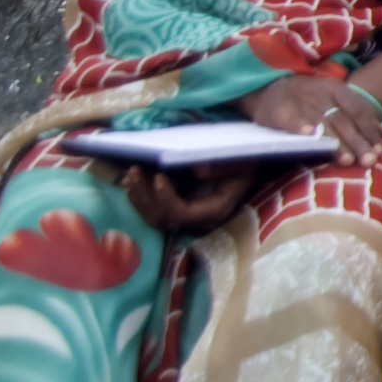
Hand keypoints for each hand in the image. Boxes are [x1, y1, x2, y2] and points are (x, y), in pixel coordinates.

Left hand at [117, 163, 273, 234]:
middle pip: (162, 218)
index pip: (182, 213)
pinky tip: (133, 180)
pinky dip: (140, 197)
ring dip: (138, 196)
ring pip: (154, 217)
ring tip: (131, 174)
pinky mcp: (178, 209)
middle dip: (145, 196)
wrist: (249, 170)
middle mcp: (198, 220)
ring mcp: (186, 217)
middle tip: (135, 171)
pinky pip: (153, 211)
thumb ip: (223, 167)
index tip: (158, 176)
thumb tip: (198, 170)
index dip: (166, 198)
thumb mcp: (242, 162)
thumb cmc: (247, 164)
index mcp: (214, 210)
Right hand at [241, 71, 381, 162]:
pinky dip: (299, 126)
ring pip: (321, 124)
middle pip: (343, 120)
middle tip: (368, 161)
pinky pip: (290, 119)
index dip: (369, 131)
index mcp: (337, 90)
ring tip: (346, 159)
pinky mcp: (279, 111)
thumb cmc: (310, 100)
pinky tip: (308, 136)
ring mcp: (299, 102)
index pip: (358, 111)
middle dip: (357, 142)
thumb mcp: (335, 101)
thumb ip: (359, 116)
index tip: (379, 151)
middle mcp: (321, 95)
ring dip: (334, 142)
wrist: (271, 88)